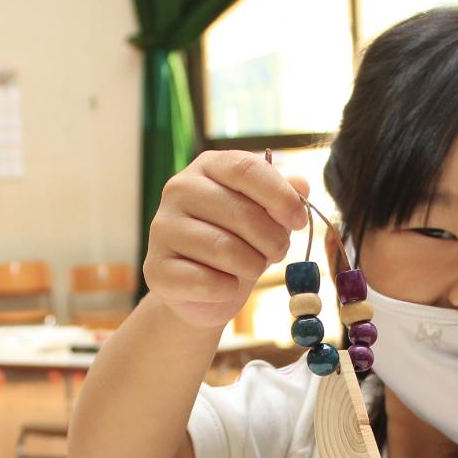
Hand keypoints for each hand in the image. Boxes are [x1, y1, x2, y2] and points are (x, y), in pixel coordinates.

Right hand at [144, 150, 309, 328]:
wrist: (204, 290)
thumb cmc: (239, 242)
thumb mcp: (266, 214)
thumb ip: (285, 195)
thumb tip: (301, 184)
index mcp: (209, 167)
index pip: (246, 169)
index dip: (280, 196)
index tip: (298, 221)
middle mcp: (179, 189)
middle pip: (241, 212)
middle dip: (272, 240)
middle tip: (276, 252)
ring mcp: (162, 228)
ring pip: (225, 249)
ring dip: (252, 265)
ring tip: (251, 267)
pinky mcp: (156, 269)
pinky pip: (205, 281)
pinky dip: (227, 289)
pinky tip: (226, 285)